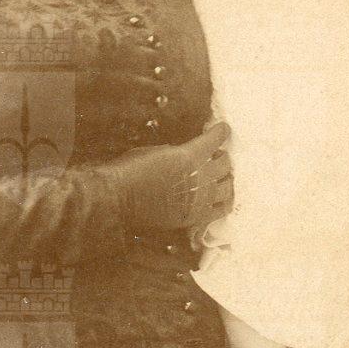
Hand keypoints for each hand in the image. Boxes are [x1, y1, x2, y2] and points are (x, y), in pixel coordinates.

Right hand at [104, 122, 232, 233]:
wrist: (120, 199)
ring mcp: (200, 199)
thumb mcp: (155, 151)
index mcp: (190, 155)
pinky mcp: (196, 218)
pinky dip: (223, 202)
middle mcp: (201, 177)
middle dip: (221, 157)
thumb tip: (184, 155)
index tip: (223, 129)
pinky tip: (219, 199)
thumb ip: (176, 153)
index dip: (221, 132)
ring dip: (225, 179)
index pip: (217, 138)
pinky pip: (221, 210)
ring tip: (219, 178)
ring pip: (228, 187)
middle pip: (226, 164)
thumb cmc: (131, 170)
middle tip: (215, 157)